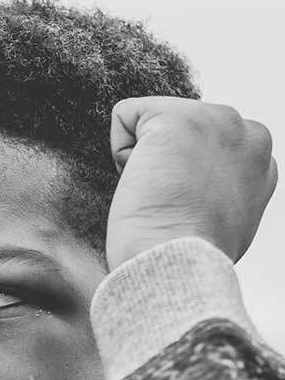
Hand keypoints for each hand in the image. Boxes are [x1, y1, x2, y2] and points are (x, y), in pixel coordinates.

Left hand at [106, 97, 276, 270]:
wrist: (176, 264)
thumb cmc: (189, 256)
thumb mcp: (226, 218)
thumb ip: (220, 188)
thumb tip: (198, 192)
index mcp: (259, 158)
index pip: (203, 144)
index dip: (181, 176)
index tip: (184, 207)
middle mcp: (247, 132)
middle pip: (180, 127)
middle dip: (164, 162)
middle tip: (169, 202)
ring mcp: (215, 120)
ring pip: (152, 119)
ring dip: (143, 158)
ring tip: (157, 194)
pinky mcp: (177, 118)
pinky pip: (125, 114)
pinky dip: (118, 150)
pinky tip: (140, 181)